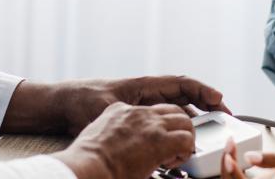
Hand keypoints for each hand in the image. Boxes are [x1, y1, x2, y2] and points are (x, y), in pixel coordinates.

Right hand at [55, 102, 194, 178]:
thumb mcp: (98, 134)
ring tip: (174, 155)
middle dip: (178, 128)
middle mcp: (139, 113)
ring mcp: (151, 125)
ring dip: (184, 139)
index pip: (152, 110)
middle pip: (174, 110)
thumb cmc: (88, 158)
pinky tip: (172, 162)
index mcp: (121, 110)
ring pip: (185, 122)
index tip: (159, 138)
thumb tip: (118, 146)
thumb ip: (112, 134)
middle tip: (174, 146)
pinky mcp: (160, 141)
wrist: (89, 165)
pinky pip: (186, 141)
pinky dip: (184, 152)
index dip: (159, 125)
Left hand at [59, 76, 229, 134]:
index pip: (181, 83)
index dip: (203, 90)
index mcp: (144, 86)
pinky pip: (166, 123)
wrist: (64, 105)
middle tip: (227, 118)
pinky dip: (178, 130)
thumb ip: (127, 118)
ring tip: (212, 132)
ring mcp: (145, 106)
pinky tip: (184, 143)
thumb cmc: (82, 101)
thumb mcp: (106, 109)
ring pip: (178, 111)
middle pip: (186, 97)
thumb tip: (144, 129)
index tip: (219, 100)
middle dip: (208, 105)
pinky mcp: (140, 119)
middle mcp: (148, 94)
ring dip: (196, 119)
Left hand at [219, 136, 274, 178]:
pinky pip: (237, 178)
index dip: (234, 173)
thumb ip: (271, 159)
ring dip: (227, 166)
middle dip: (228, 167)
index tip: (228, 157)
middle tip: (228, 147)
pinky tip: (231, 154)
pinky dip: (231, 166)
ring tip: (230, 147)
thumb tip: (250, 157)